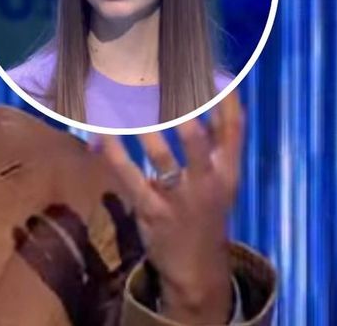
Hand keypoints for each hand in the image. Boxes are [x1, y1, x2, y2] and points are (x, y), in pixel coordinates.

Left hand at [98, 93, 244, 323]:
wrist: (197, 270)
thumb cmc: (205, 213)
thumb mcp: (221, 181)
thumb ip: (216, 145)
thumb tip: (211, 99)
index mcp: (227, 171)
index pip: (233, 128)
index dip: (224, 97)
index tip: (210, 66)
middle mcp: (208, 182)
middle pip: (197, 137)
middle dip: (180, 107)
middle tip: (162, 77)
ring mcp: (180, 198)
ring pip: (161, 155)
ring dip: (143, 127)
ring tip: (125, 100)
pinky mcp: (153, 212)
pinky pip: (130, 177)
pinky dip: (115, 154)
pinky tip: (103, 135)